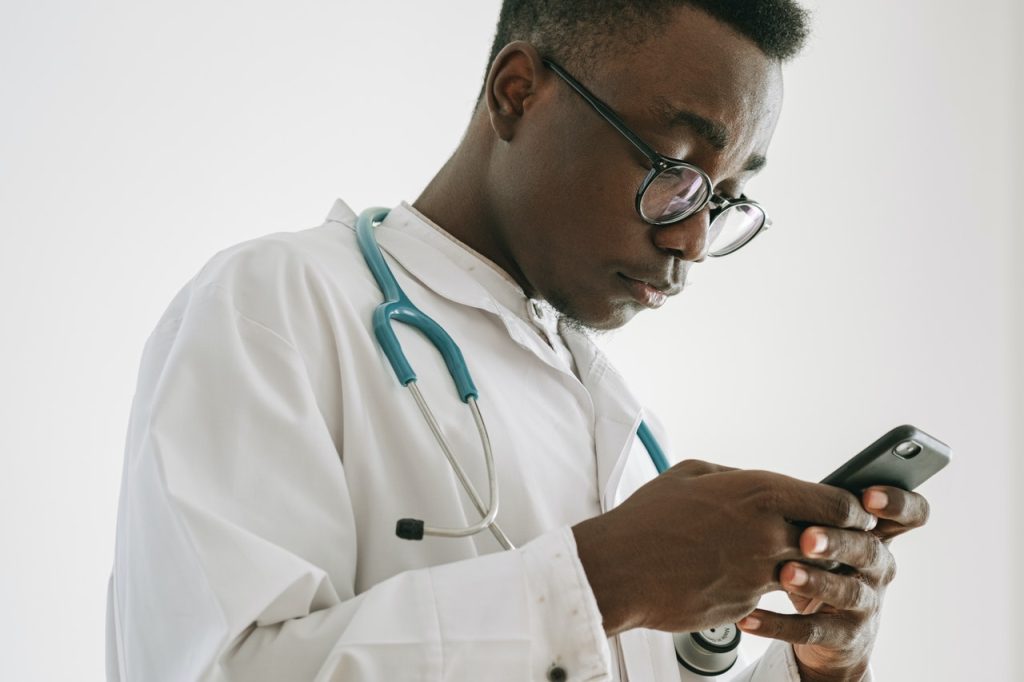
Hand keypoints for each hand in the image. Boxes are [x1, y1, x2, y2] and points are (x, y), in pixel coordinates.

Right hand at [571, 460, 878, 635]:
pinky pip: (770, 595)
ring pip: (807, 573)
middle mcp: (768, 531)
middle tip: (832, 543)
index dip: (851, 511)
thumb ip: (735, 475)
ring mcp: (759, 572)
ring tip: (785, 562)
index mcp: (759, 491)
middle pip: (833, 542)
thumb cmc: (647, 518)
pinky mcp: (746, 603)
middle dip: (837, 544)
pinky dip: (764, 588)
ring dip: (804, 569)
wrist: (618, 569)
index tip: (850, 514)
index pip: (836, 503)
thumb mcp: (692, 474)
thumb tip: (755, 480)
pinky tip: (740, 579)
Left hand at [736, 486, 930, 681]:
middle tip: (806, 538)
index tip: (868, 497)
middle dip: (838, 541)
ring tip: (784, 574)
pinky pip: (812, 630)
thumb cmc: (822, 563)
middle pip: (869, 549)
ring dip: (814, 582)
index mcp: (877, 534)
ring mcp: (866, 604)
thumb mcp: (826, 535)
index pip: (910, 514)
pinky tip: (749, 617)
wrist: (829, 631)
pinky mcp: (845, 636)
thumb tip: (771, 480)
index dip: (897, 503)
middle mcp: (879, 567)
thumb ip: (816, 509)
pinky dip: (778, 624)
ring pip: (846, 591)